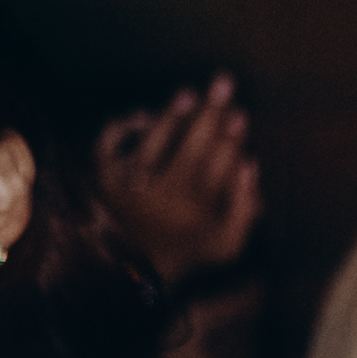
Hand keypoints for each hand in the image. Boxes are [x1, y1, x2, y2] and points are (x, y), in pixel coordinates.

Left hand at [92, 78, 259, 279]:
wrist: (127, 275)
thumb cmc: (183, 256)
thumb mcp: (227, 245)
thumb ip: (246, 209)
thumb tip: (252, 166)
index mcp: (198, 205)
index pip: (221, 161)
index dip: (233, 135)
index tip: (242, 114)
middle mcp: (166, 189)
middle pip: (193, 144)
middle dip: (211, 112)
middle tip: (223, 82)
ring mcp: (132, 181)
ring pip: (156, 141)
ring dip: (174, 114)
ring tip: (189, 92)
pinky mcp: (104, 178)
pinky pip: (109, 147)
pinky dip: (121, 128)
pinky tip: (140, 116)